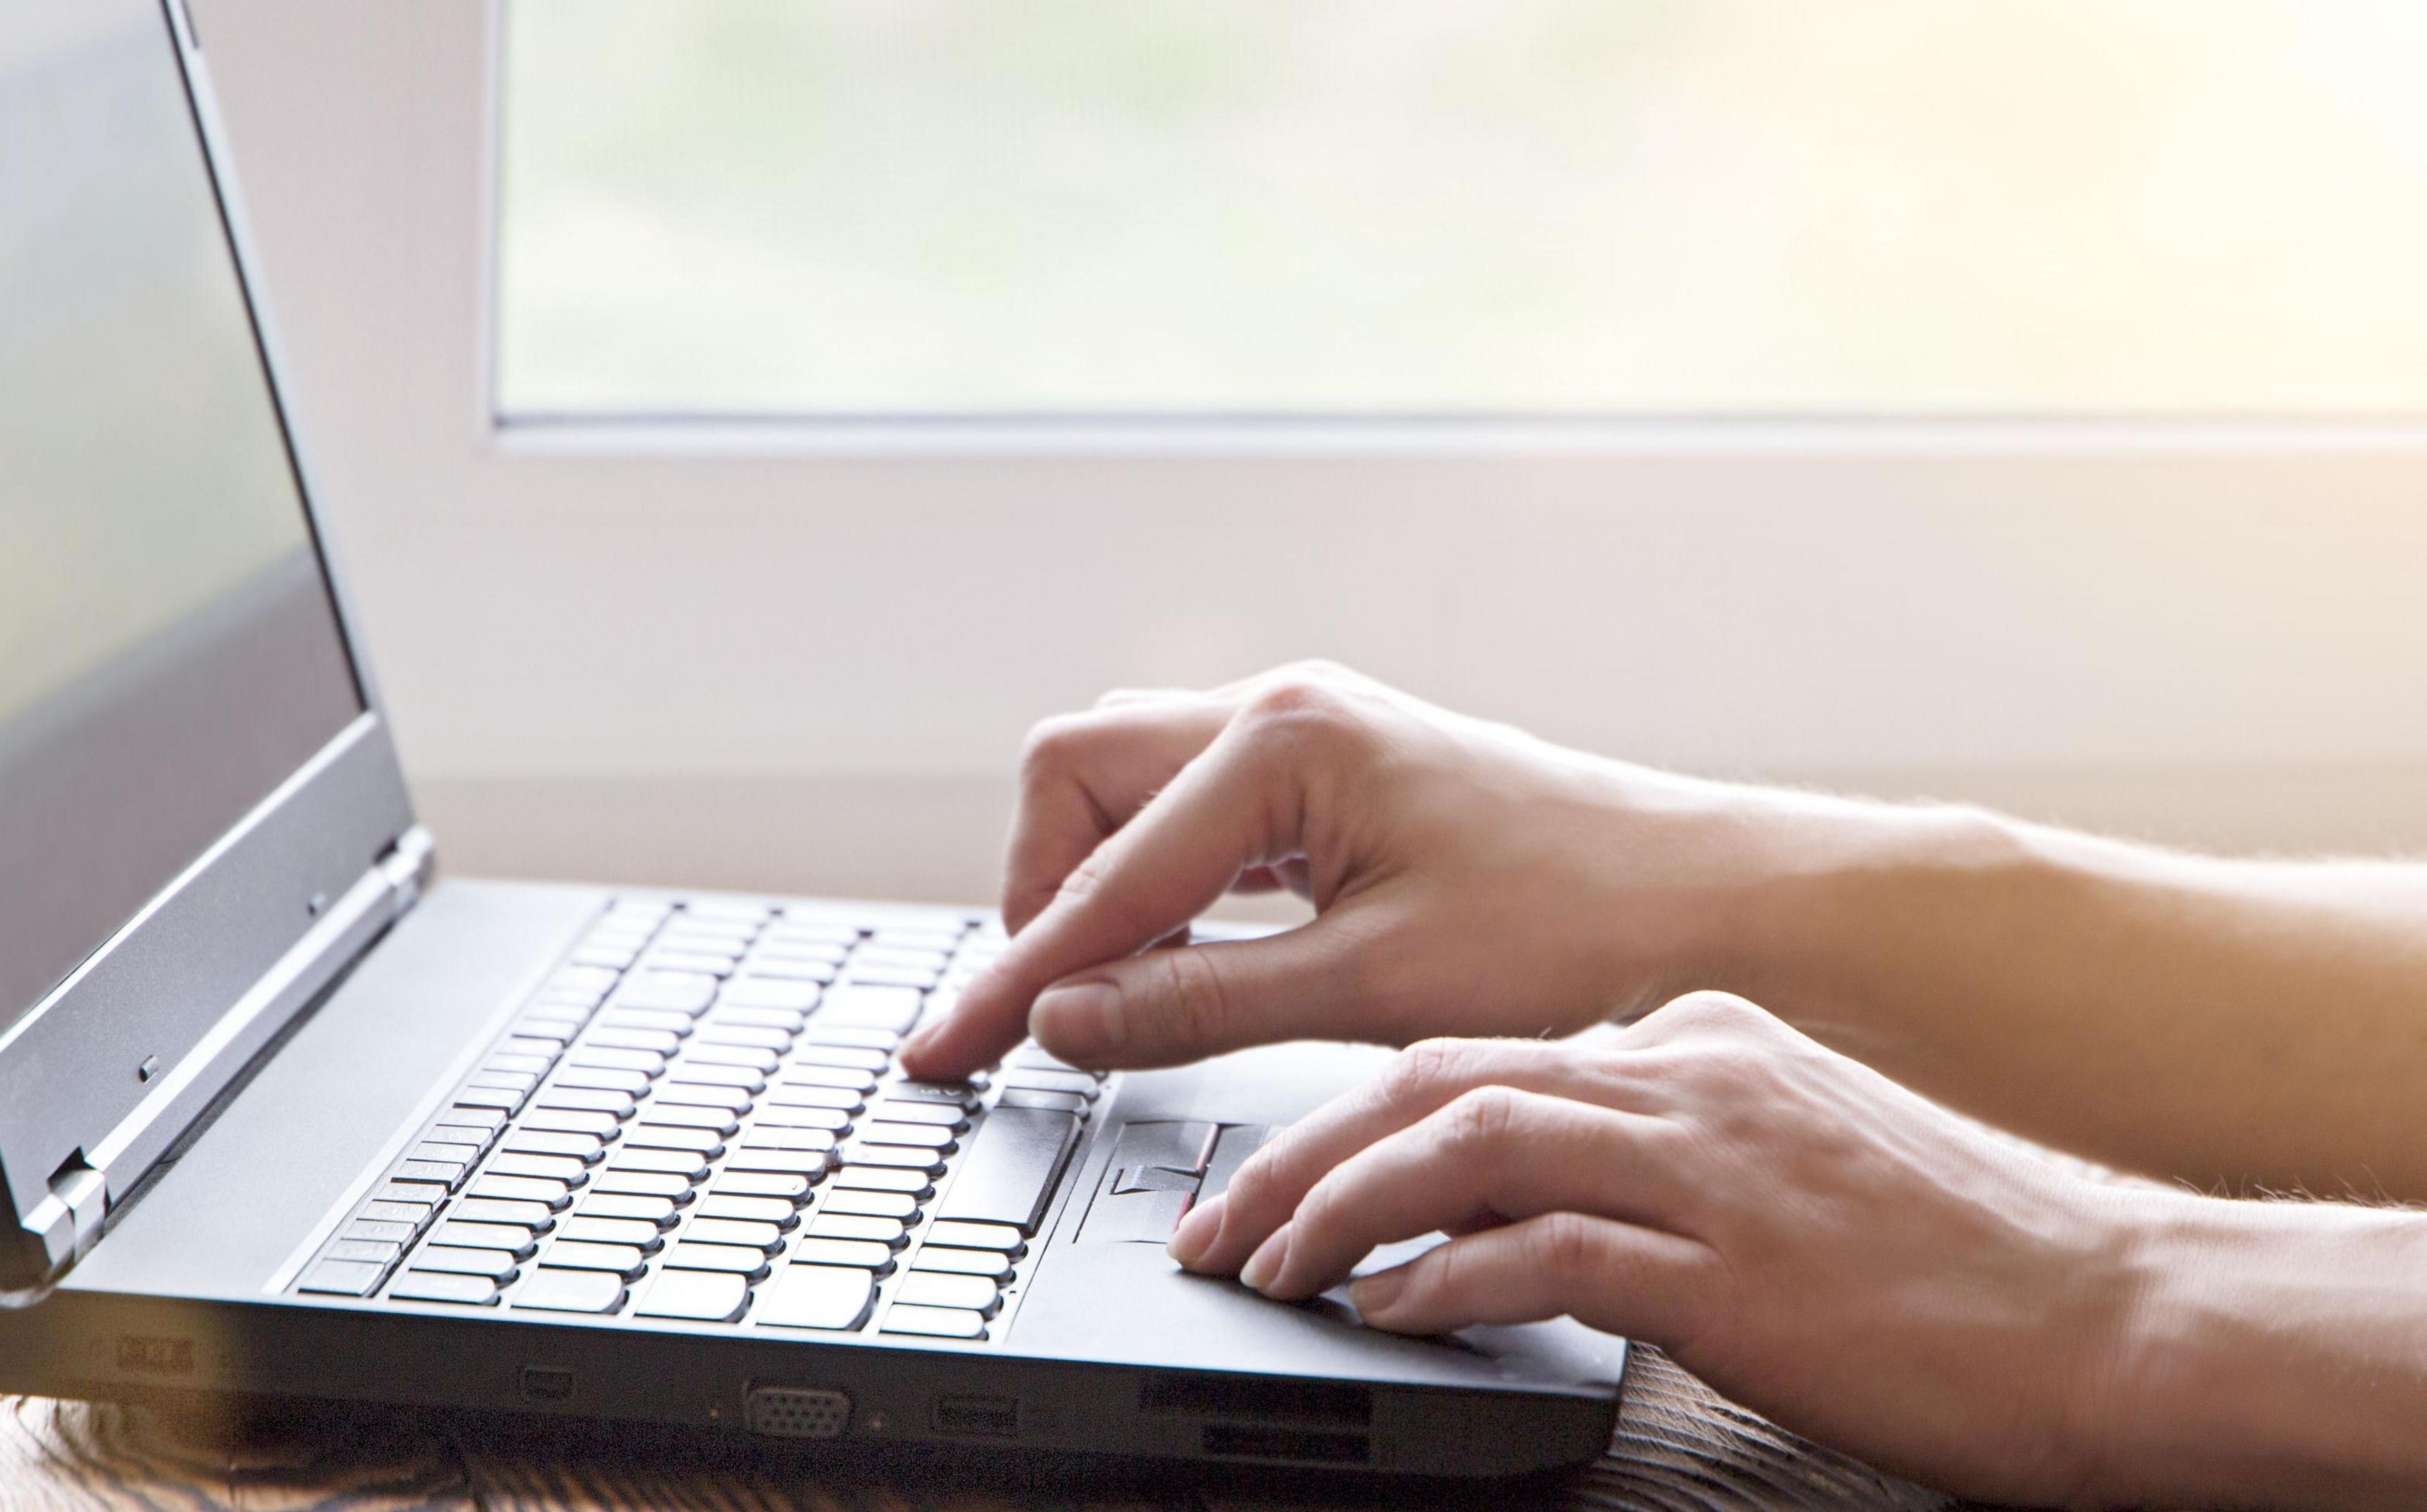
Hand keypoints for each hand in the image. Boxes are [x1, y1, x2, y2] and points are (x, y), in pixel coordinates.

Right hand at [900, 661, 1771, 1079]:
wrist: (1701, 904)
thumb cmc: (1573, 928)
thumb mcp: (1372, 989)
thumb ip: (1196, 1002)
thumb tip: (1061, 1021)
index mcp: (1285, 740)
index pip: (1098, 866)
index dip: (1018, 974)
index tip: (951, 1049)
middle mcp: (1280, 715)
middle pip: (1078, 782)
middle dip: (1041, 898)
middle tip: (1037, 1020)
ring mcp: (1301, 744)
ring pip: (1126, 797)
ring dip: (1096, 899)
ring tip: (1097, 1010)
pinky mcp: (1324, 787)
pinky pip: (1190, 826)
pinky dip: (1157, 899)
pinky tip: (1169, 973)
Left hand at [1169, 991, 2156, 1504]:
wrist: (2113, 1313)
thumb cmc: (1950, 1256)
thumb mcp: (1780, 1158)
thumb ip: (1650, 1154)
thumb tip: (1509, 1206)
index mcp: (1693, 1040)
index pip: (1473, 1056)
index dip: (1348, 1119)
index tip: (1272, 1179)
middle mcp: (1686, 1072)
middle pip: (1434, 1084)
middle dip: (1299, 1157)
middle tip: (1218, 1230)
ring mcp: (1708, 1161)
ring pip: (1461, 1145)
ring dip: (1337, 1210)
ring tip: (1264, 1273)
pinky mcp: (1729, 1264)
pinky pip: (1542, 1256)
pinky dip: (1443, 1284)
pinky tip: (1387, 1319)